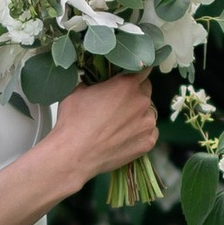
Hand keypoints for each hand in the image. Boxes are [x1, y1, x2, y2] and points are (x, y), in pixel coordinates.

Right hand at [45, 73, 158, 195]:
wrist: (75, 154)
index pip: (143, 70)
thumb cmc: (73, 121)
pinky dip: (141, 133)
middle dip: (135, 93)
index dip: (135, 73)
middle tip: (119, 103)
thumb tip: (94, 79)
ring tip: (119, 124)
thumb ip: (94, 81)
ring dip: (138, 114)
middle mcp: (142, 101)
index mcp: (127, 84)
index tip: (130, 77)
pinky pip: (150, 132)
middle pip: (146, 91)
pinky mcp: (148, 142)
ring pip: (148, 113)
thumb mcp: (78, 90)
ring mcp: (147, 123)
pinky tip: (125, 136)